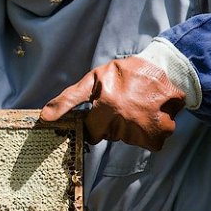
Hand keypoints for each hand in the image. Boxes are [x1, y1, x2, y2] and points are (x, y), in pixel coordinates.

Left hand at [40, 57, 185, 150]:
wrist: (165, 67)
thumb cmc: (125, 73)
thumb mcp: (93, 80)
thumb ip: (68, 99)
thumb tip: (45, 117)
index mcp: (106, 105)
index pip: (90, 131)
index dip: (94, 123)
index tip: (101, 112)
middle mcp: (124, 119)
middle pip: (109, 136)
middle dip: (112, 125)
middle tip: (121, 106)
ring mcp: (143, 128)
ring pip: (128, 140)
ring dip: (130, 128)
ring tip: (137, 108)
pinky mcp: (160, 134)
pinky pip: (148, 143)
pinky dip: (148, 133)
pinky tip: (149, 115)